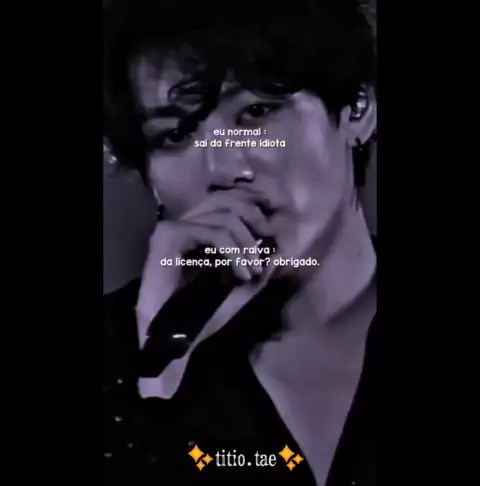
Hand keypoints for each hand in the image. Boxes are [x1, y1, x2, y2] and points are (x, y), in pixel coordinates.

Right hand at [137, 190, 272, 325]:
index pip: (227, 200)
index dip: (253, 205)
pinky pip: (213, 233)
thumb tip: (280, 252)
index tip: (271, 227)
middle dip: (254, 218)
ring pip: (224, 216)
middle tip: (268, 241)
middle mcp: (184, 222)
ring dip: (246, 244)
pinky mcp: (170, 236)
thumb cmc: (202, 312)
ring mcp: (175, 226)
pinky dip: (234, 252)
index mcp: (198, 228)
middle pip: (226, 199)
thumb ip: (257, 269)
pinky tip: (243, 274)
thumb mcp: (238, 288)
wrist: (170, 334)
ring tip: (253, 270)